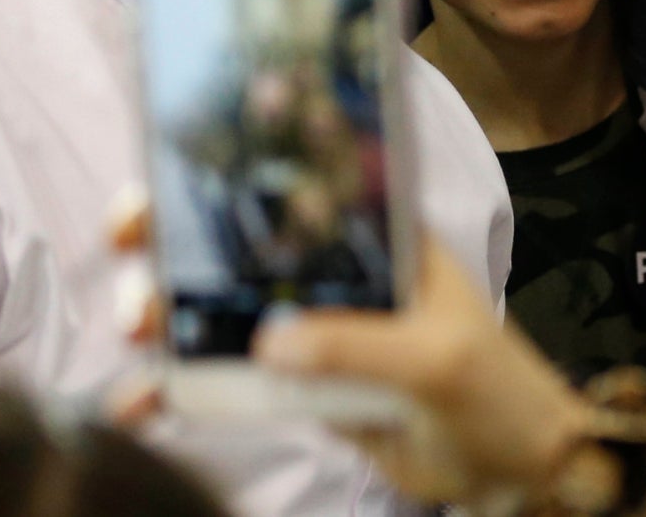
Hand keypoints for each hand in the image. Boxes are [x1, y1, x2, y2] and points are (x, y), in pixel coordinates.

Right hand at [108, 190, 583, 505]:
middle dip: (177, 245)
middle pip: (242, 247)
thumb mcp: (437, 358)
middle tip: (134, 257)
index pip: (303, 190)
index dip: (232, 176)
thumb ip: (359, 347)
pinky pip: (228, 384)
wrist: (513, 468)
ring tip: (132, 334)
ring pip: (221, 314)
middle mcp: (339, 276)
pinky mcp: (298, 391)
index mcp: (381, 240)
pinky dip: (178, 390)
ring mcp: (314, 333)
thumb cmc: (495, 389)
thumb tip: (269, 340)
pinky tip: (136, 401)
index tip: (166, 180)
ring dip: (166, 318)